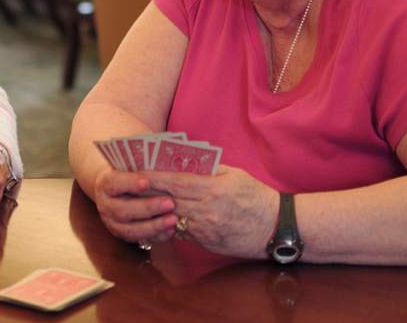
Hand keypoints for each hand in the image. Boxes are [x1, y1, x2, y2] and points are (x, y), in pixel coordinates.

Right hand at [92, 168, 179, 246]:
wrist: (113, 190)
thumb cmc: (127, 172)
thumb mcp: (128, 164)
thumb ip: (141, 161)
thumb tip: (161, 146)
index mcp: (104, 183)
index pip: (114, 183)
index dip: (130, 183)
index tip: (148, 181)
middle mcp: (105, 205)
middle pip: (123, 210)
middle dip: (148, 207)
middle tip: (170, 203)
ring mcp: (113, 223)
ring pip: (130, 230)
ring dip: (154, 225)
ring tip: (173, 219)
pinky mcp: (123, 235)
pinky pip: (140, 240)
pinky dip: (156, 236)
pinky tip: (171, 230)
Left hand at [145, 164, 278, 258]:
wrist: (276, 228)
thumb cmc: (257, 196)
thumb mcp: (235, 174)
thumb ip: (209, 167)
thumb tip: (184, 161)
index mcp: (213, 189)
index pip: (174, 182)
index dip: (153, 176)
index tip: (137, 170)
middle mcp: (206, 211)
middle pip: (167, 200)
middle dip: (147, 191)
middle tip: (130, 183)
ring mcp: (205, 230)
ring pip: (171, 217)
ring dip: (154, 209)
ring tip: (140, 199)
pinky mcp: (206, 243)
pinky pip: (181, 232)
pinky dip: (170, 222)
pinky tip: (160, 215)